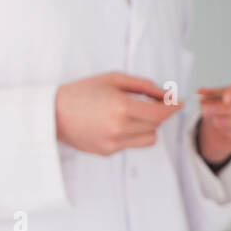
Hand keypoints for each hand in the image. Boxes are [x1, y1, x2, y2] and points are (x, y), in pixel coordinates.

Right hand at [54, 72, 180, 155]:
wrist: (51, 113)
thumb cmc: (82, 91)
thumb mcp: (114, 79)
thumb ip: (144, 85)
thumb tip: (166, 94)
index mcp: (122, 107)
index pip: (160, 113)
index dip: (173, 107)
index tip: (179, 103)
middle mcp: (119, 128)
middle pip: (156, 125)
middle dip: (160, 113)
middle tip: (156, 102)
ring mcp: (113, 143)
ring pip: (149, 138)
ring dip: (148, 126)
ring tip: (134, 114)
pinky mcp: (107, 152)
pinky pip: (132, 144)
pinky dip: (132, 133)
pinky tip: (117, 123)